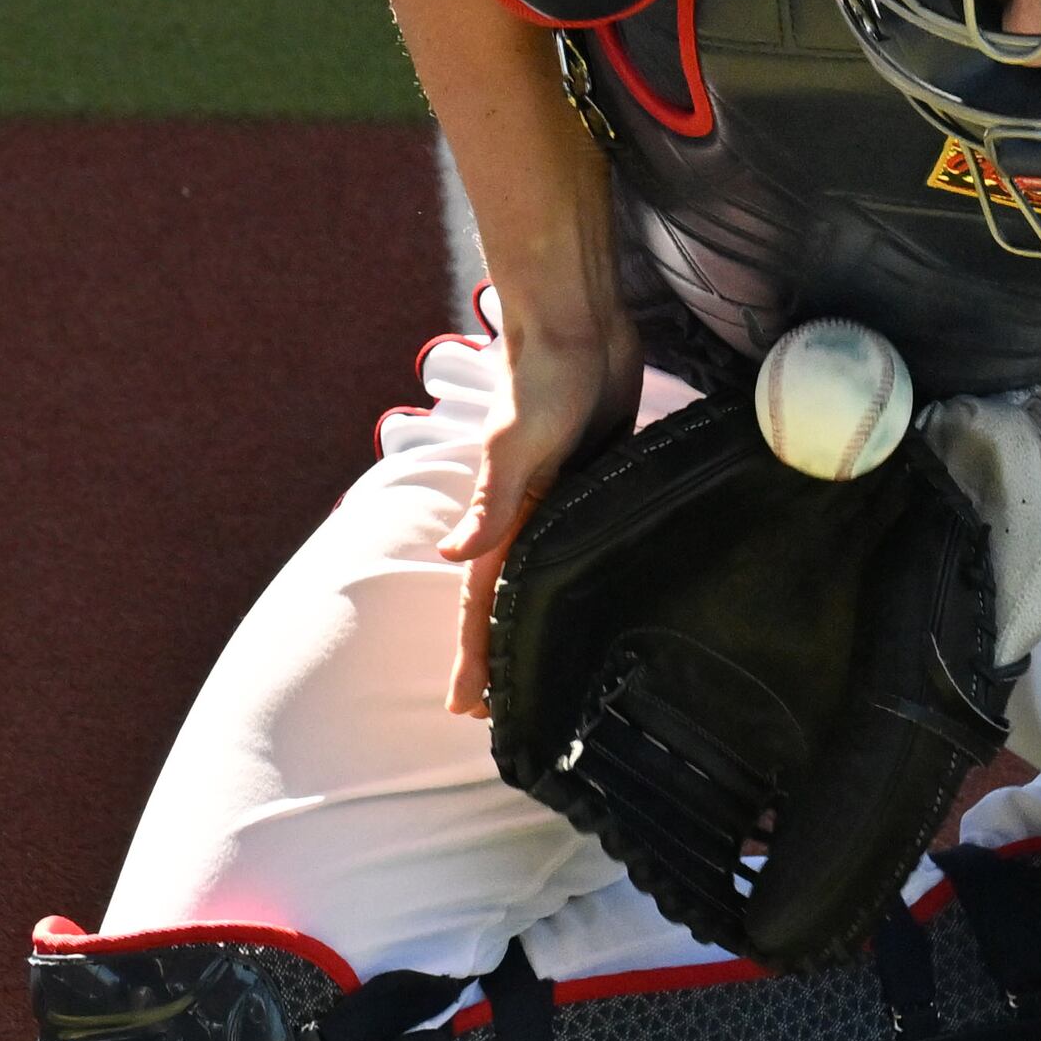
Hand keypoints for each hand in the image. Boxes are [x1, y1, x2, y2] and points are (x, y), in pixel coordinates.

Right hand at [439, 321, 639, 715]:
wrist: (574, 326)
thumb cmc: (543, 380)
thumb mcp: (516, 444)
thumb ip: (490, 502)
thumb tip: (448, 555)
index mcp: (506, 518)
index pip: (482, 605)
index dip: (475, 658)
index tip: (466, 711)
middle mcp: (529, 518)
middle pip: (507, 603)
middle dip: (495, 656)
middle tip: (491, 714)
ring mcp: (561, 501)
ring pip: (542, 580)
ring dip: (533, 623)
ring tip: (533, 667)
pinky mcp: (593, 480)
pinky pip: (579, 544)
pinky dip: (572, 578)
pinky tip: (584, 596)